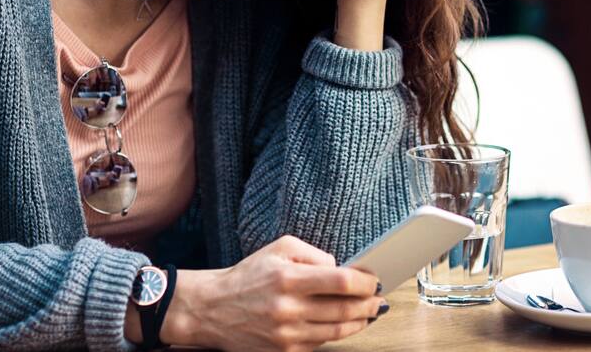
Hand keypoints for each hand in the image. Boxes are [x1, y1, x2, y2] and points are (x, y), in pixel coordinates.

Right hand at [163, 235, 386, 351]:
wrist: (212, 309)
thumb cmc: (248, 275)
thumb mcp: (278, 249)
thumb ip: (313, 254)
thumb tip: (341, 268)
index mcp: (288, 279)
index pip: (341, 281)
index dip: (365, 281)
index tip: (374, 280)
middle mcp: (288, 309)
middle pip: (345, 308)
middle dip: (368, 303)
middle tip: (378, 298)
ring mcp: (286, 334)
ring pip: (337, 330)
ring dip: (359, 321)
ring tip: (369, 312)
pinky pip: (321, 343)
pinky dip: (337, 333)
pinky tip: (345, 324)